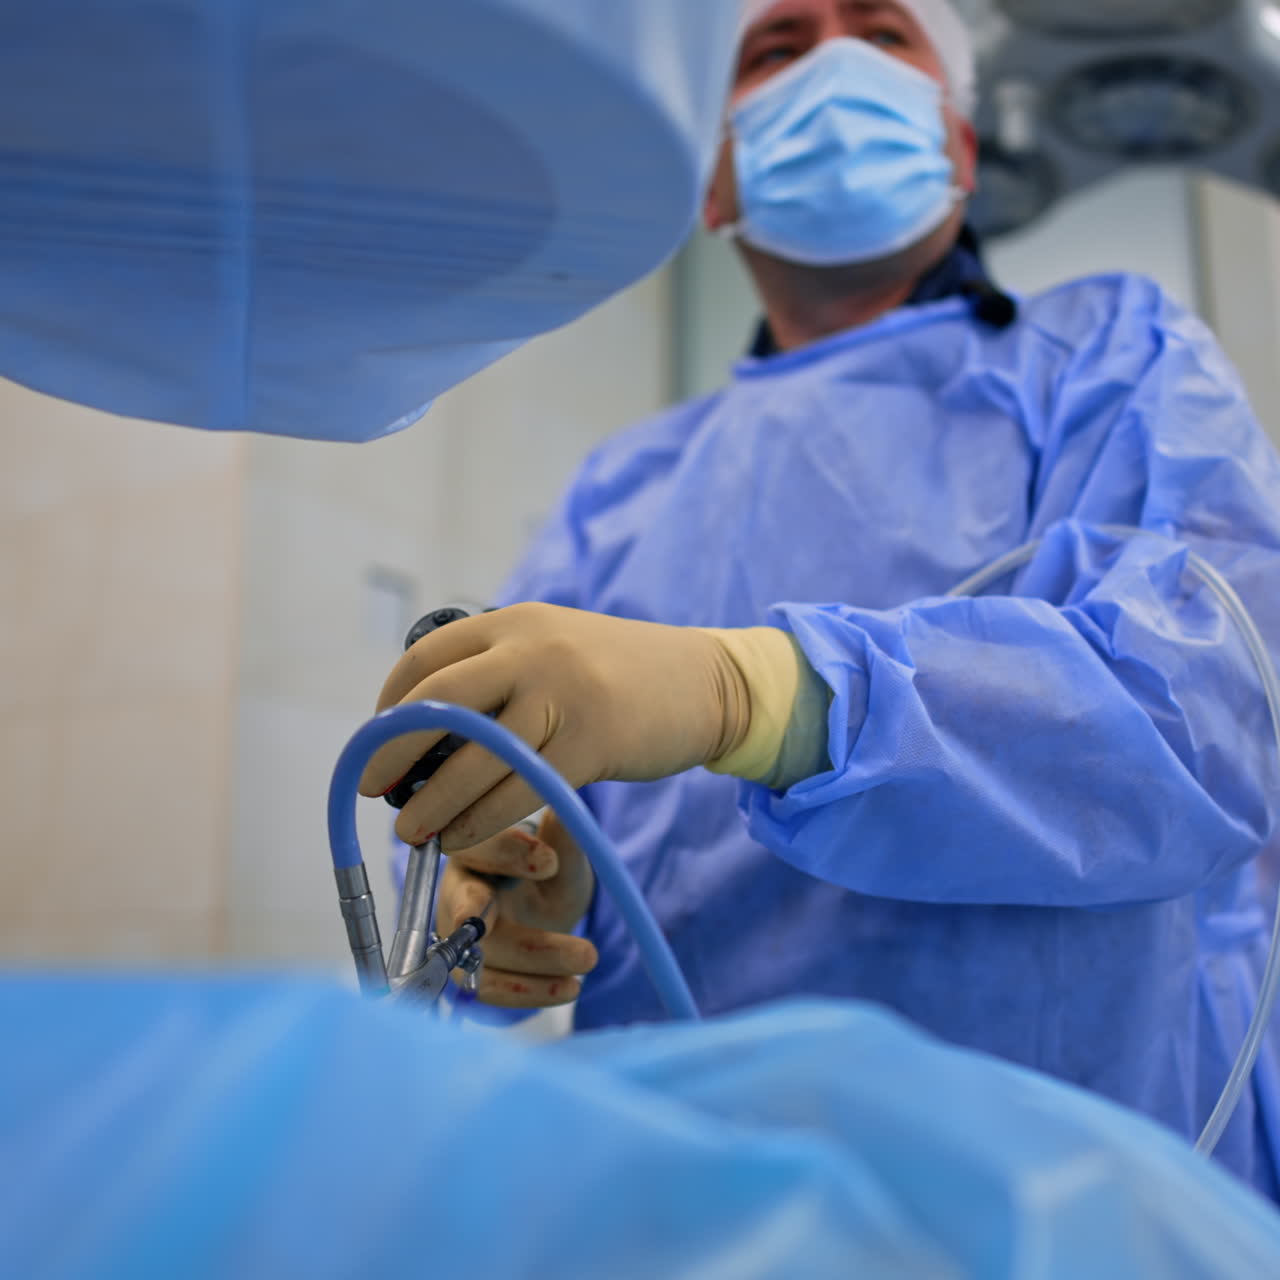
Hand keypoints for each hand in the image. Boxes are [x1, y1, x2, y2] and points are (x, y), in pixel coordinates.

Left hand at [358, 603, 750, 849]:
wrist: (706, 683)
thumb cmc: (620, 675)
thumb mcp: (554, 648)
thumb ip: (498, 672)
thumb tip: (426, 731)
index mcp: (515, 623)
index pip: (426, 659)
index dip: (389, 706)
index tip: (376, 743)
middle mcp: (531, 650)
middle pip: (438, 703)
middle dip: (393, 752)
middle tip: (375, 788)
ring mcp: (561, 693)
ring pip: (475, 758)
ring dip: (433, 803)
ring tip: (412, 832)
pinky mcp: (590, 741)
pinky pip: (518, 791)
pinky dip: (480, 822)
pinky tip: (462, 839)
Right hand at [437, 811, 596, 1007]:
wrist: (543, 911)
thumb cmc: (548, 873)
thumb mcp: (564, 853)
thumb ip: (563, 837)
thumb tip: (566, 810)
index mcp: (474, 848)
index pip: (473, 846)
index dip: (505, 852)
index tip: (549, 861)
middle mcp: (456, 891)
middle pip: (467, 906)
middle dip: (508, 920)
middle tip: (554, 926)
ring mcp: (456, 936)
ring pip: (481, 954)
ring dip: (535, 960)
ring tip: (587, 958)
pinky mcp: (466, 972)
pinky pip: (487, 988)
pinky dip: (529, 992)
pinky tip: (570, 987)